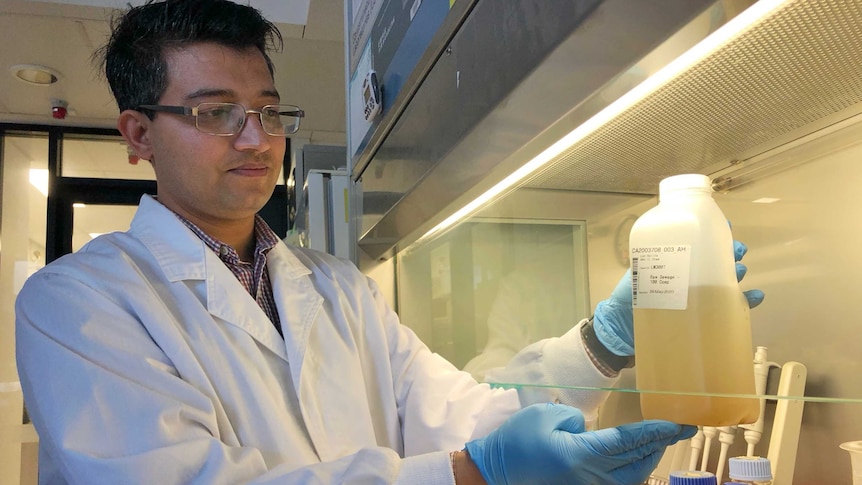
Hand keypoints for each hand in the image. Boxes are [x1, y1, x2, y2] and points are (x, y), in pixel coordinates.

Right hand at [464, 403, 695, 484]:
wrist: (494, 473)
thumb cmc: (516, 440)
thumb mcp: (546, 415)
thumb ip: (576, 418)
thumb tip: (591, 429)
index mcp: (582, 454)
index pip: (629, 441)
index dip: (656, 432)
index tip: (679, 424)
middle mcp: (590, 477)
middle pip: (637, 461)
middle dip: (660, 444)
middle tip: (681, 429)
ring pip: (631, 477)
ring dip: (648, 458)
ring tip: (661, 441)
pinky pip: (616, 483)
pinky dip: (632, 471)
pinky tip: (637, 460)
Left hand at [594, 240, 764, 356]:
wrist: (622, 332)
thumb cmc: (628, 300)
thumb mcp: (637, 276)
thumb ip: (649, 264)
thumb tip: (665, 253)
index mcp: (674, 263)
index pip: (697, 243)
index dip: (712, 233)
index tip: (724, 226)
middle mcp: (688, 277)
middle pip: (715, 260)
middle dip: (729, 252)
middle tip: (737, 251)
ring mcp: (697, 296)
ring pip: (724, 280)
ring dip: (737, 273)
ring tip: (740, 271)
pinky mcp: (703, 316)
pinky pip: (727, 307)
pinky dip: (745, 301)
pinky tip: (754, 297)